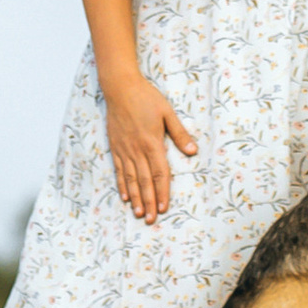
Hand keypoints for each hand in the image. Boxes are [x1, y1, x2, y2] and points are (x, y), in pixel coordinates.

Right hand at [102, 73, 196, 221]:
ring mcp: (124, 150)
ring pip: (130, 179)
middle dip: (148, 202)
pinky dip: (122, 185)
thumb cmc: (146, 98)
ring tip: (138, 213)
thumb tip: (192, 151)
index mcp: (152, 143)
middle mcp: (137, 150)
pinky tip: (124, 196)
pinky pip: (118, 170)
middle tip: (150, 219)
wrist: (120, 88)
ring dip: (135, 198)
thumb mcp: (167, 112)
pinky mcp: (115, 147)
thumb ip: (179, 133)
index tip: (164, 207)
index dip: (162, 191)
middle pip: (144, 181)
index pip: (159, 173)